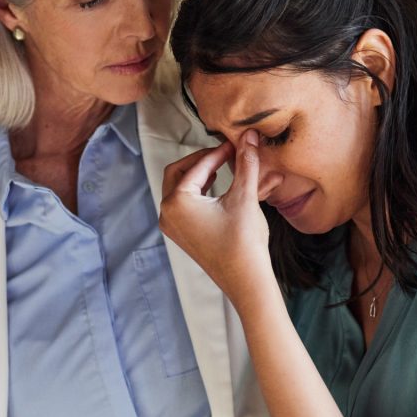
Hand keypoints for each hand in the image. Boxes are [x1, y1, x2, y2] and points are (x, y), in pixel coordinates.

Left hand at [160, 130, 281, 308]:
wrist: (246, 280)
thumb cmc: (244, 242)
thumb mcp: (245, 197)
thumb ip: (246, 163)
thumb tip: (249, 135)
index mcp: (177, 202)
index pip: (197, 166)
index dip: (218, 152)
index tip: (236, 143)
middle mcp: (167, 213)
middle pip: (178, 172)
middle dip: (202, 161)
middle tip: (225, 153)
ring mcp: (172, 226)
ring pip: (179, 188)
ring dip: (199, 175)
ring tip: (222, 166)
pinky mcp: (181, 234)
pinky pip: (183, 203)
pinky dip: (198, 191)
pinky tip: (217, 186)